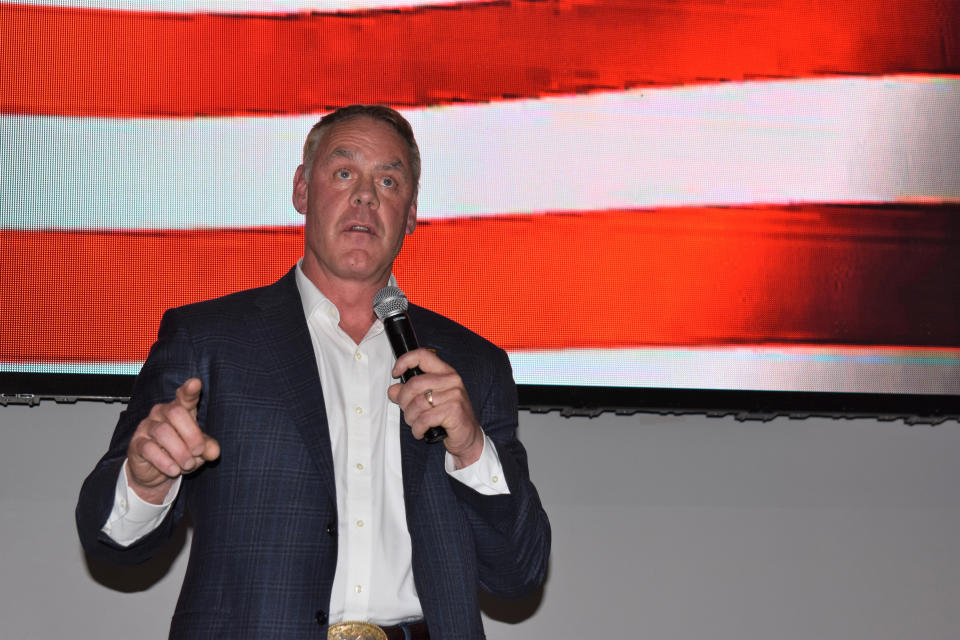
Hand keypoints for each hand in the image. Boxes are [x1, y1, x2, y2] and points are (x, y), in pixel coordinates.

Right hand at [126, 378, 219, 503]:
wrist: (155, 473)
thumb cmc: (179, 454)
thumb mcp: (198, 452)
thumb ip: (207, 448)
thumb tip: (214, 452)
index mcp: (180, 410)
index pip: (184, 396)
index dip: (190, 390)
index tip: (196, 383)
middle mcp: (162, 413)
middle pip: (176, 413)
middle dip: (192, 434)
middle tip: (198, 452)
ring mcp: (147, 427)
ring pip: (163, 432)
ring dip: (180, 452)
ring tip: (187, 465)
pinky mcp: (136, 443)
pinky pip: (149, 449)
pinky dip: (165, 462)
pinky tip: (173, 470)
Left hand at [388, 349, 483, 468]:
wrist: (468, 437)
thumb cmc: (450, 417)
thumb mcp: (428, 401)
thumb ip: (409, 393)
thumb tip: (393, 390)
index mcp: (445, 372)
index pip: (423, 356)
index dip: (405, 361)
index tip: (396, 373)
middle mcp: (452, 380)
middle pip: (414, 384)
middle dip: (404, 401)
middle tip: (407, 411)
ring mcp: (455, 395)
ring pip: (418, 403)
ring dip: (410, 418)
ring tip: (415, 423)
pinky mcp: (454, 411)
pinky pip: (425, 419)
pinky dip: (418, 428)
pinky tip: (421, 431)